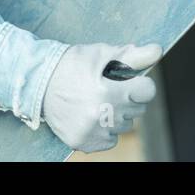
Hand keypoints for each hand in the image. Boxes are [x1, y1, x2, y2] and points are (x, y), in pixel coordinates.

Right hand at [41, 42, 160, 152]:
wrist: (38, 84)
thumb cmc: (72, 64)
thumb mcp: (100, 54)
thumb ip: (132, 56)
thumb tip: (157, 51)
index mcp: (108, 90)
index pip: (147, 91)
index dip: (141, 84)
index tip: (132, 81)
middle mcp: (102, 115)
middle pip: (138, 109)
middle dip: (128, 97)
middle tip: (109, 88)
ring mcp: (93, 132)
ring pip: (126, 125)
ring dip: (118, 114)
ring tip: (98, 100)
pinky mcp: (85, 143)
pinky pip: (111, 140)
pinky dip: (106, 130)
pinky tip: (92, 115)